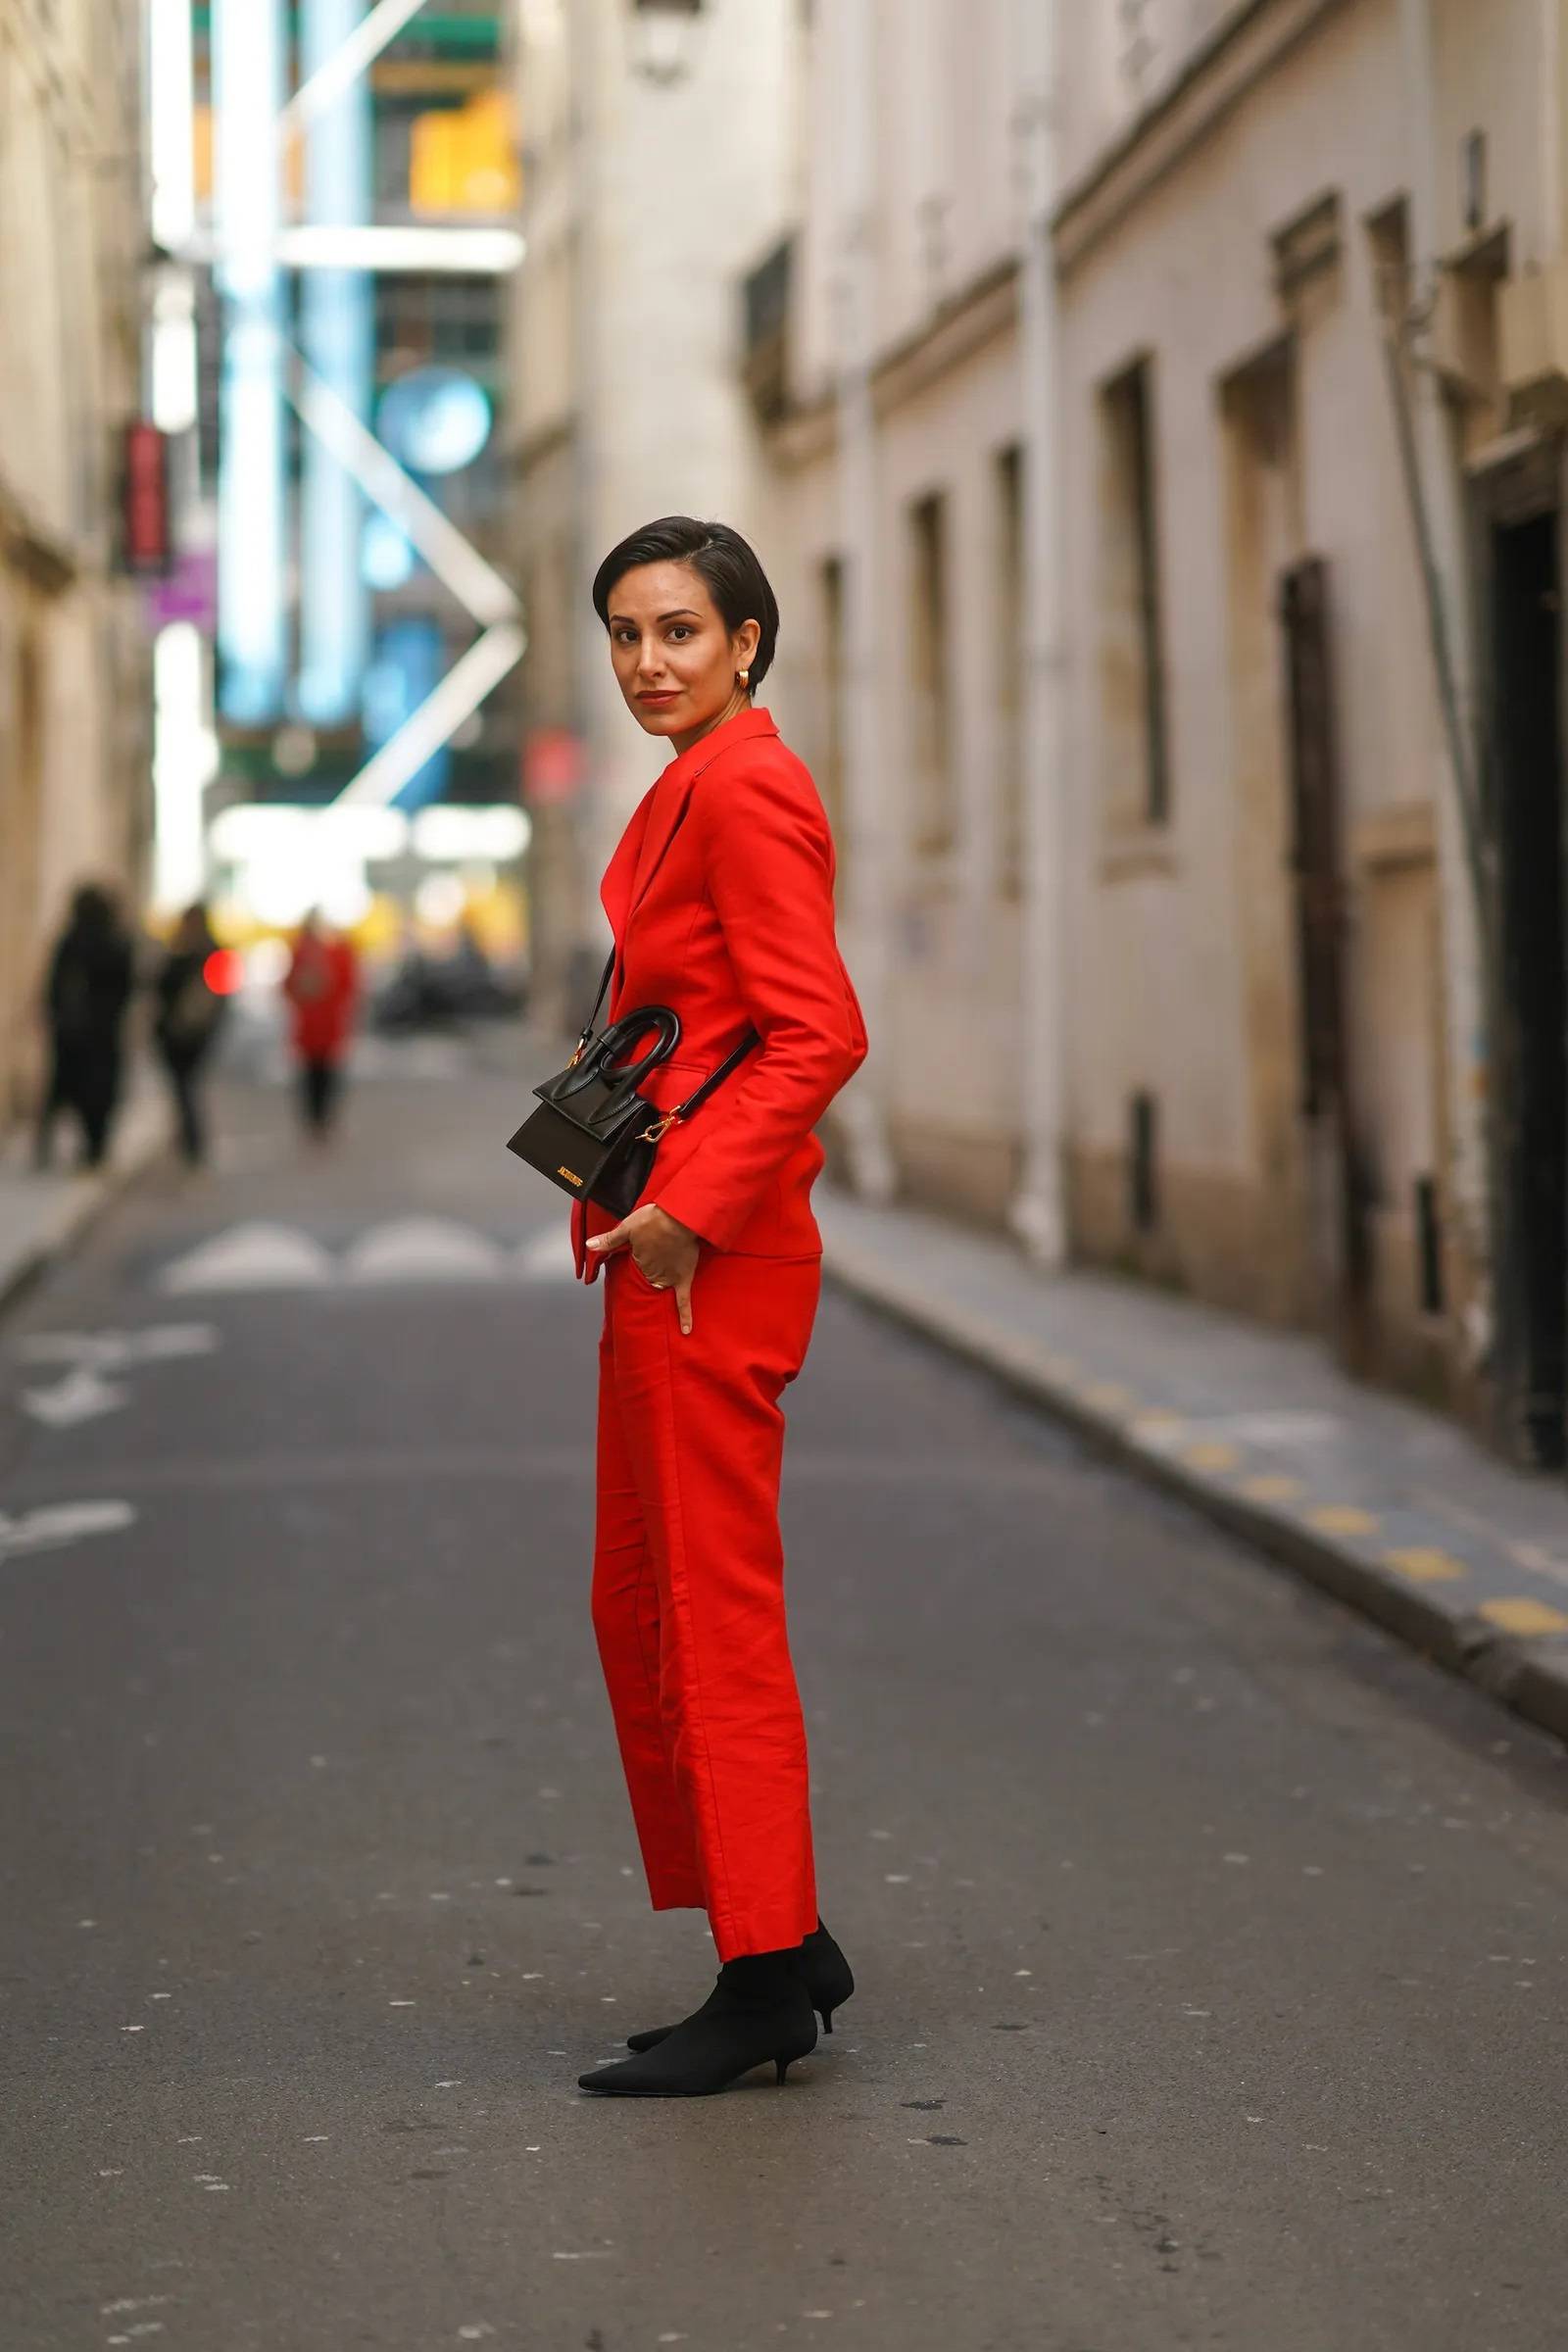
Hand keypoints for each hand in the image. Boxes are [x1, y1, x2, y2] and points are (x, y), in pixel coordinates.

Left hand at [586, 1202, 700, 1333]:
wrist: (679, 1218)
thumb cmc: (653, 1219)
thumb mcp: (627, 1226)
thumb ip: (609, 1239)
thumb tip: (589, 1245)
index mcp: (638, 1260)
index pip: (634, 1266)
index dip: (637, 1260)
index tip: (638, 1258)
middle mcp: (652, 1272)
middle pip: (648, 1278)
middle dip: (649, 1274)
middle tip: (654, 1265)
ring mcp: (668, 1277)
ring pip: (662, 1289)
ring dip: (661, 1293)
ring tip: (659, 1299)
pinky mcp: (684, 1279)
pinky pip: (684, 1301)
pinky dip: (685, 1316)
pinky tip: (686, 1329)